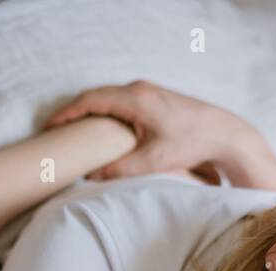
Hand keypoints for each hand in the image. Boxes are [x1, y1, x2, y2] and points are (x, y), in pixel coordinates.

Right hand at [44, 80, 257, 182]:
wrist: (225, 134)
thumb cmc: (192, 144)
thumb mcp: (152, 162)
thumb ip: (119, 169)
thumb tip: (92, 177)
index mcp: (135, 99)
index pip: (89, 101)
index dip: (66, 114)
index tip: (49, 128)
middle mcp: (140, 89)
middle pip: (96, 96)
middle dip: (73, 113)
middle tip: (55, 131)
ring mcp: (148, 90)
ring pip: (109, 98)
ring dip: (90, 112)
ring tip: (74, 131)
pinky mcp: (155, 97)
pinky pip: (121, 100)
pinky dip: (106, 112)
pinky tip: (102, 128)